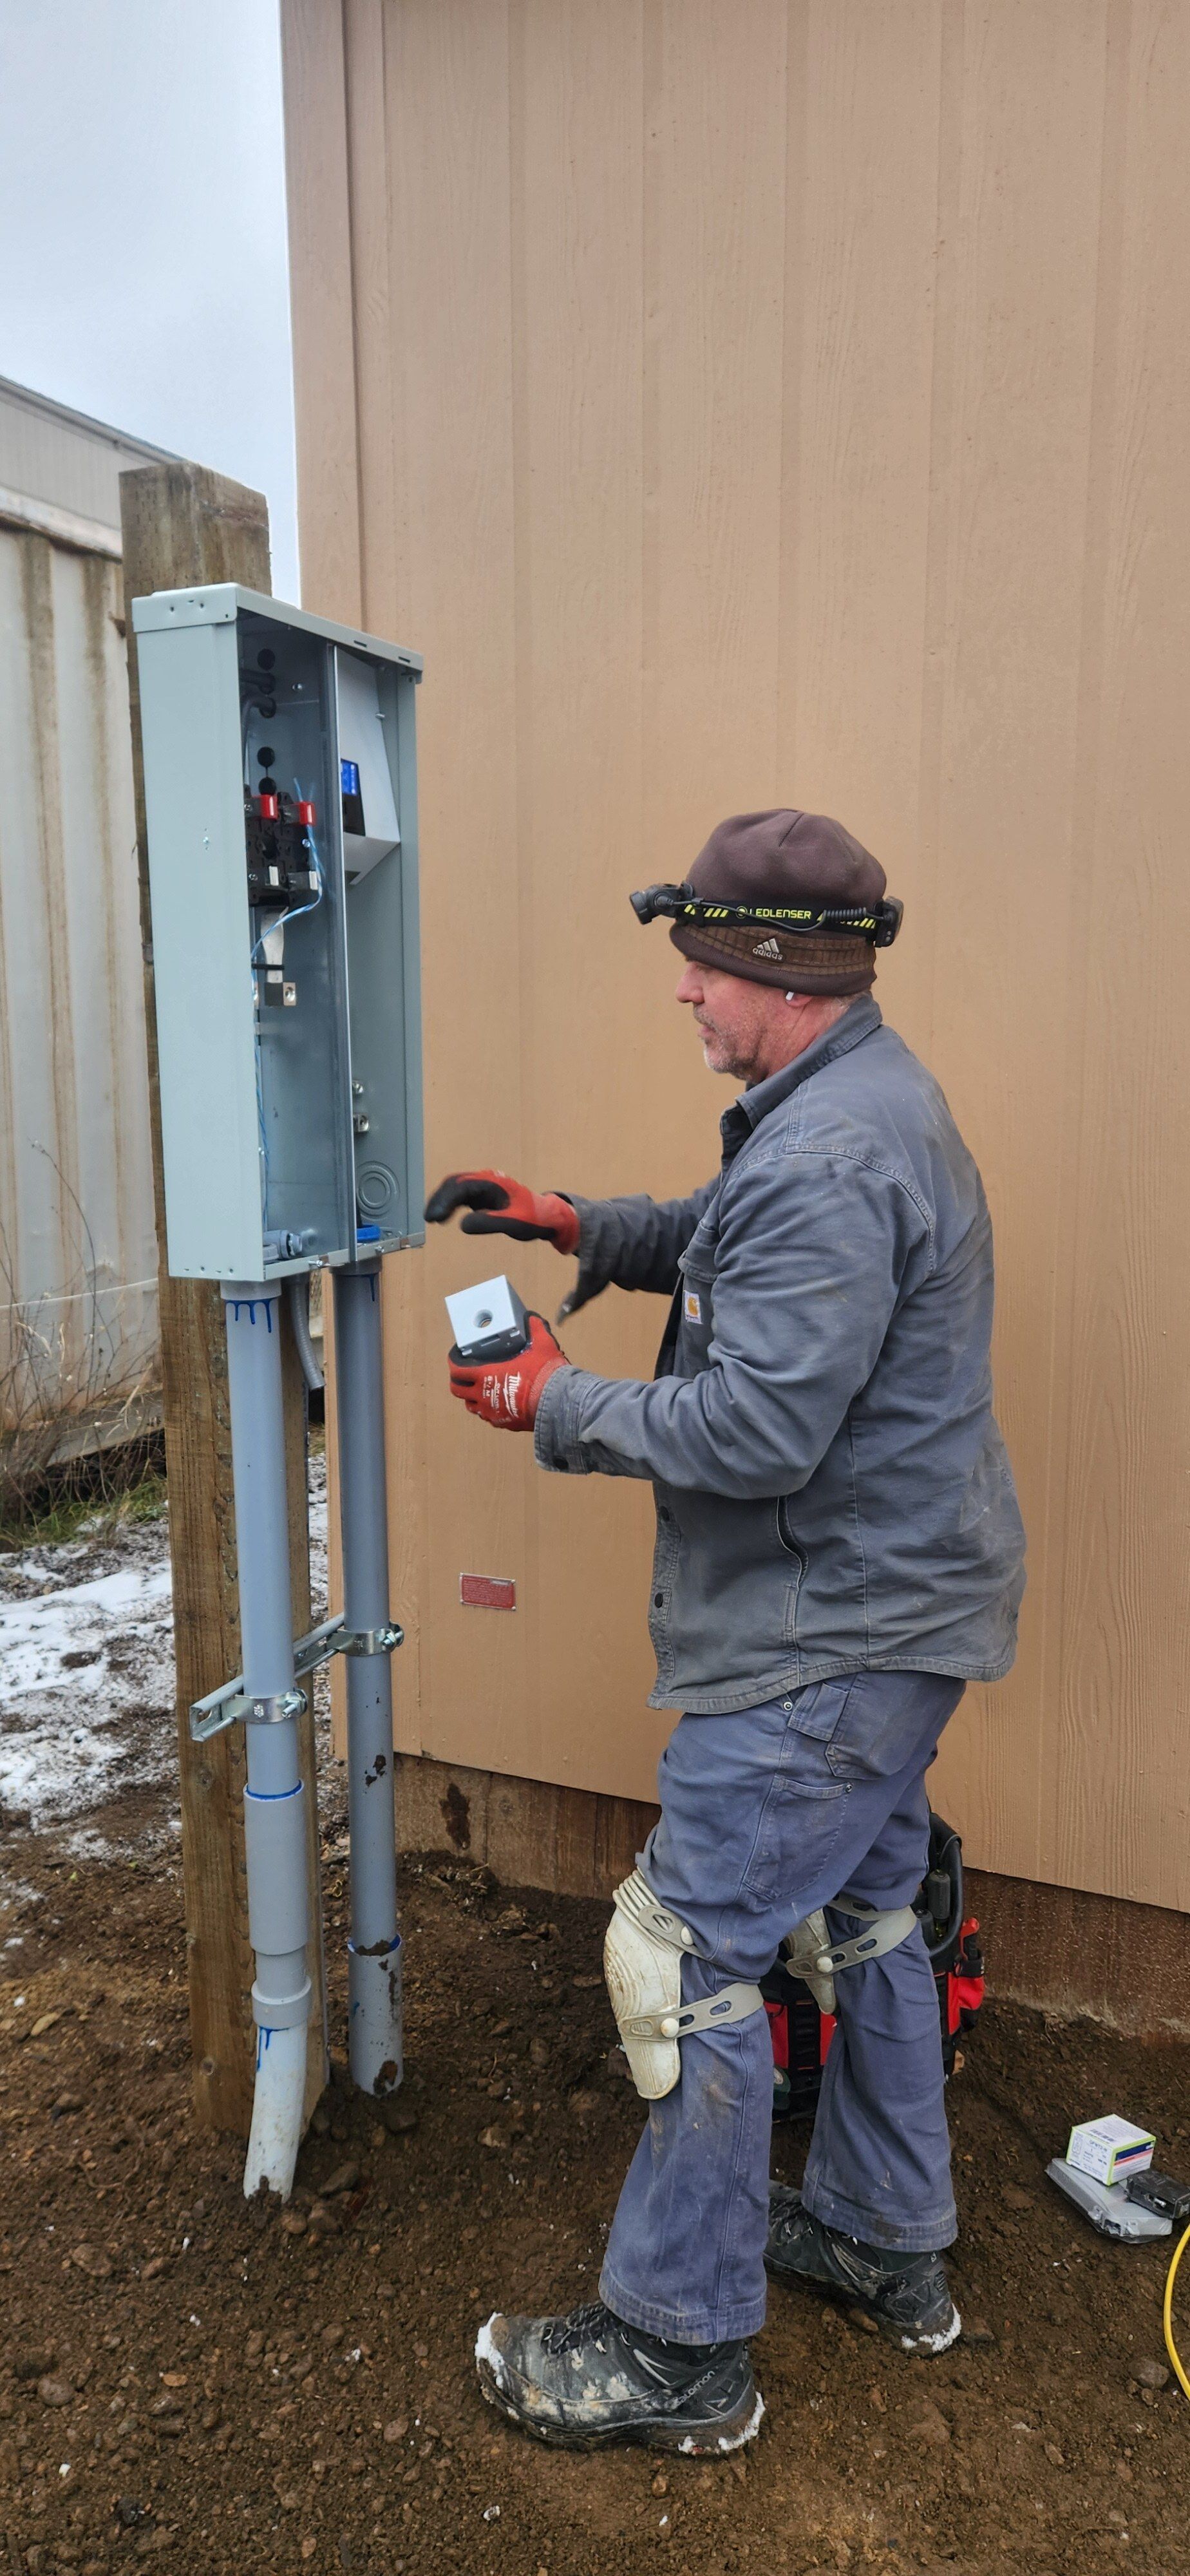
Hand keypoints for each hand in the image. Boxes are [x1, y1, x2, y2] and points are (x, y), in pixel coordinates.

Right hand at [425, 1169, 579, 1255]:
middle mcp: (486, 1180)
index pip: (463, 1186)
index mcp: (493, 1183)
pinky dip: (449, 1203)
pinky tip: (442, 1215)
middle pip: (455, 1183)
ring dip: (442, 1200)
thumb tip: (463, 1224)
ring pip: (455, 1187)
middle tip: (429, 1218)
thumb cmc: (533, 1219)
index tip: (435, 1216)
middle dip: (440, 1198)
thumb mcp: (514, 1224)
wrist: (546, 1216)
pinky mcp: (482, 1194)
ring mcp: (483, 1186)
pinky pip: (460, 1194)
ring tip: (431, 1218)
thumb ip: (490, 1223)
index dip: (446, 1199)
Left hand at [449, 1313, 566, 1430]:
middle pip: (457, 1390)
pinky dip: (488, 1410)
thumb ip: (535, 1329)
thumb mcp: (542, 1344)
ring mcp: (491, 1411)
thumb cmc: (544, 1374)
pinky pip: (488, 1417)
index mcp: (486, 1374)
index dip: (453, 1364)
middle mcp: (483, 1394)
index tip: (456, 1360)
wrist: (556, 1402)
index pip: (457, 1371)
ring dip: (472, 1398)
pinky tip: (497, 1403)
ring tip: (481, 1390)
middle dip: (458, 1383)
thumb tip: (532, 1319)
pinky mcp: (502, 1422)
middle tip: (465, 1377)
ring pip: (471, 1406)